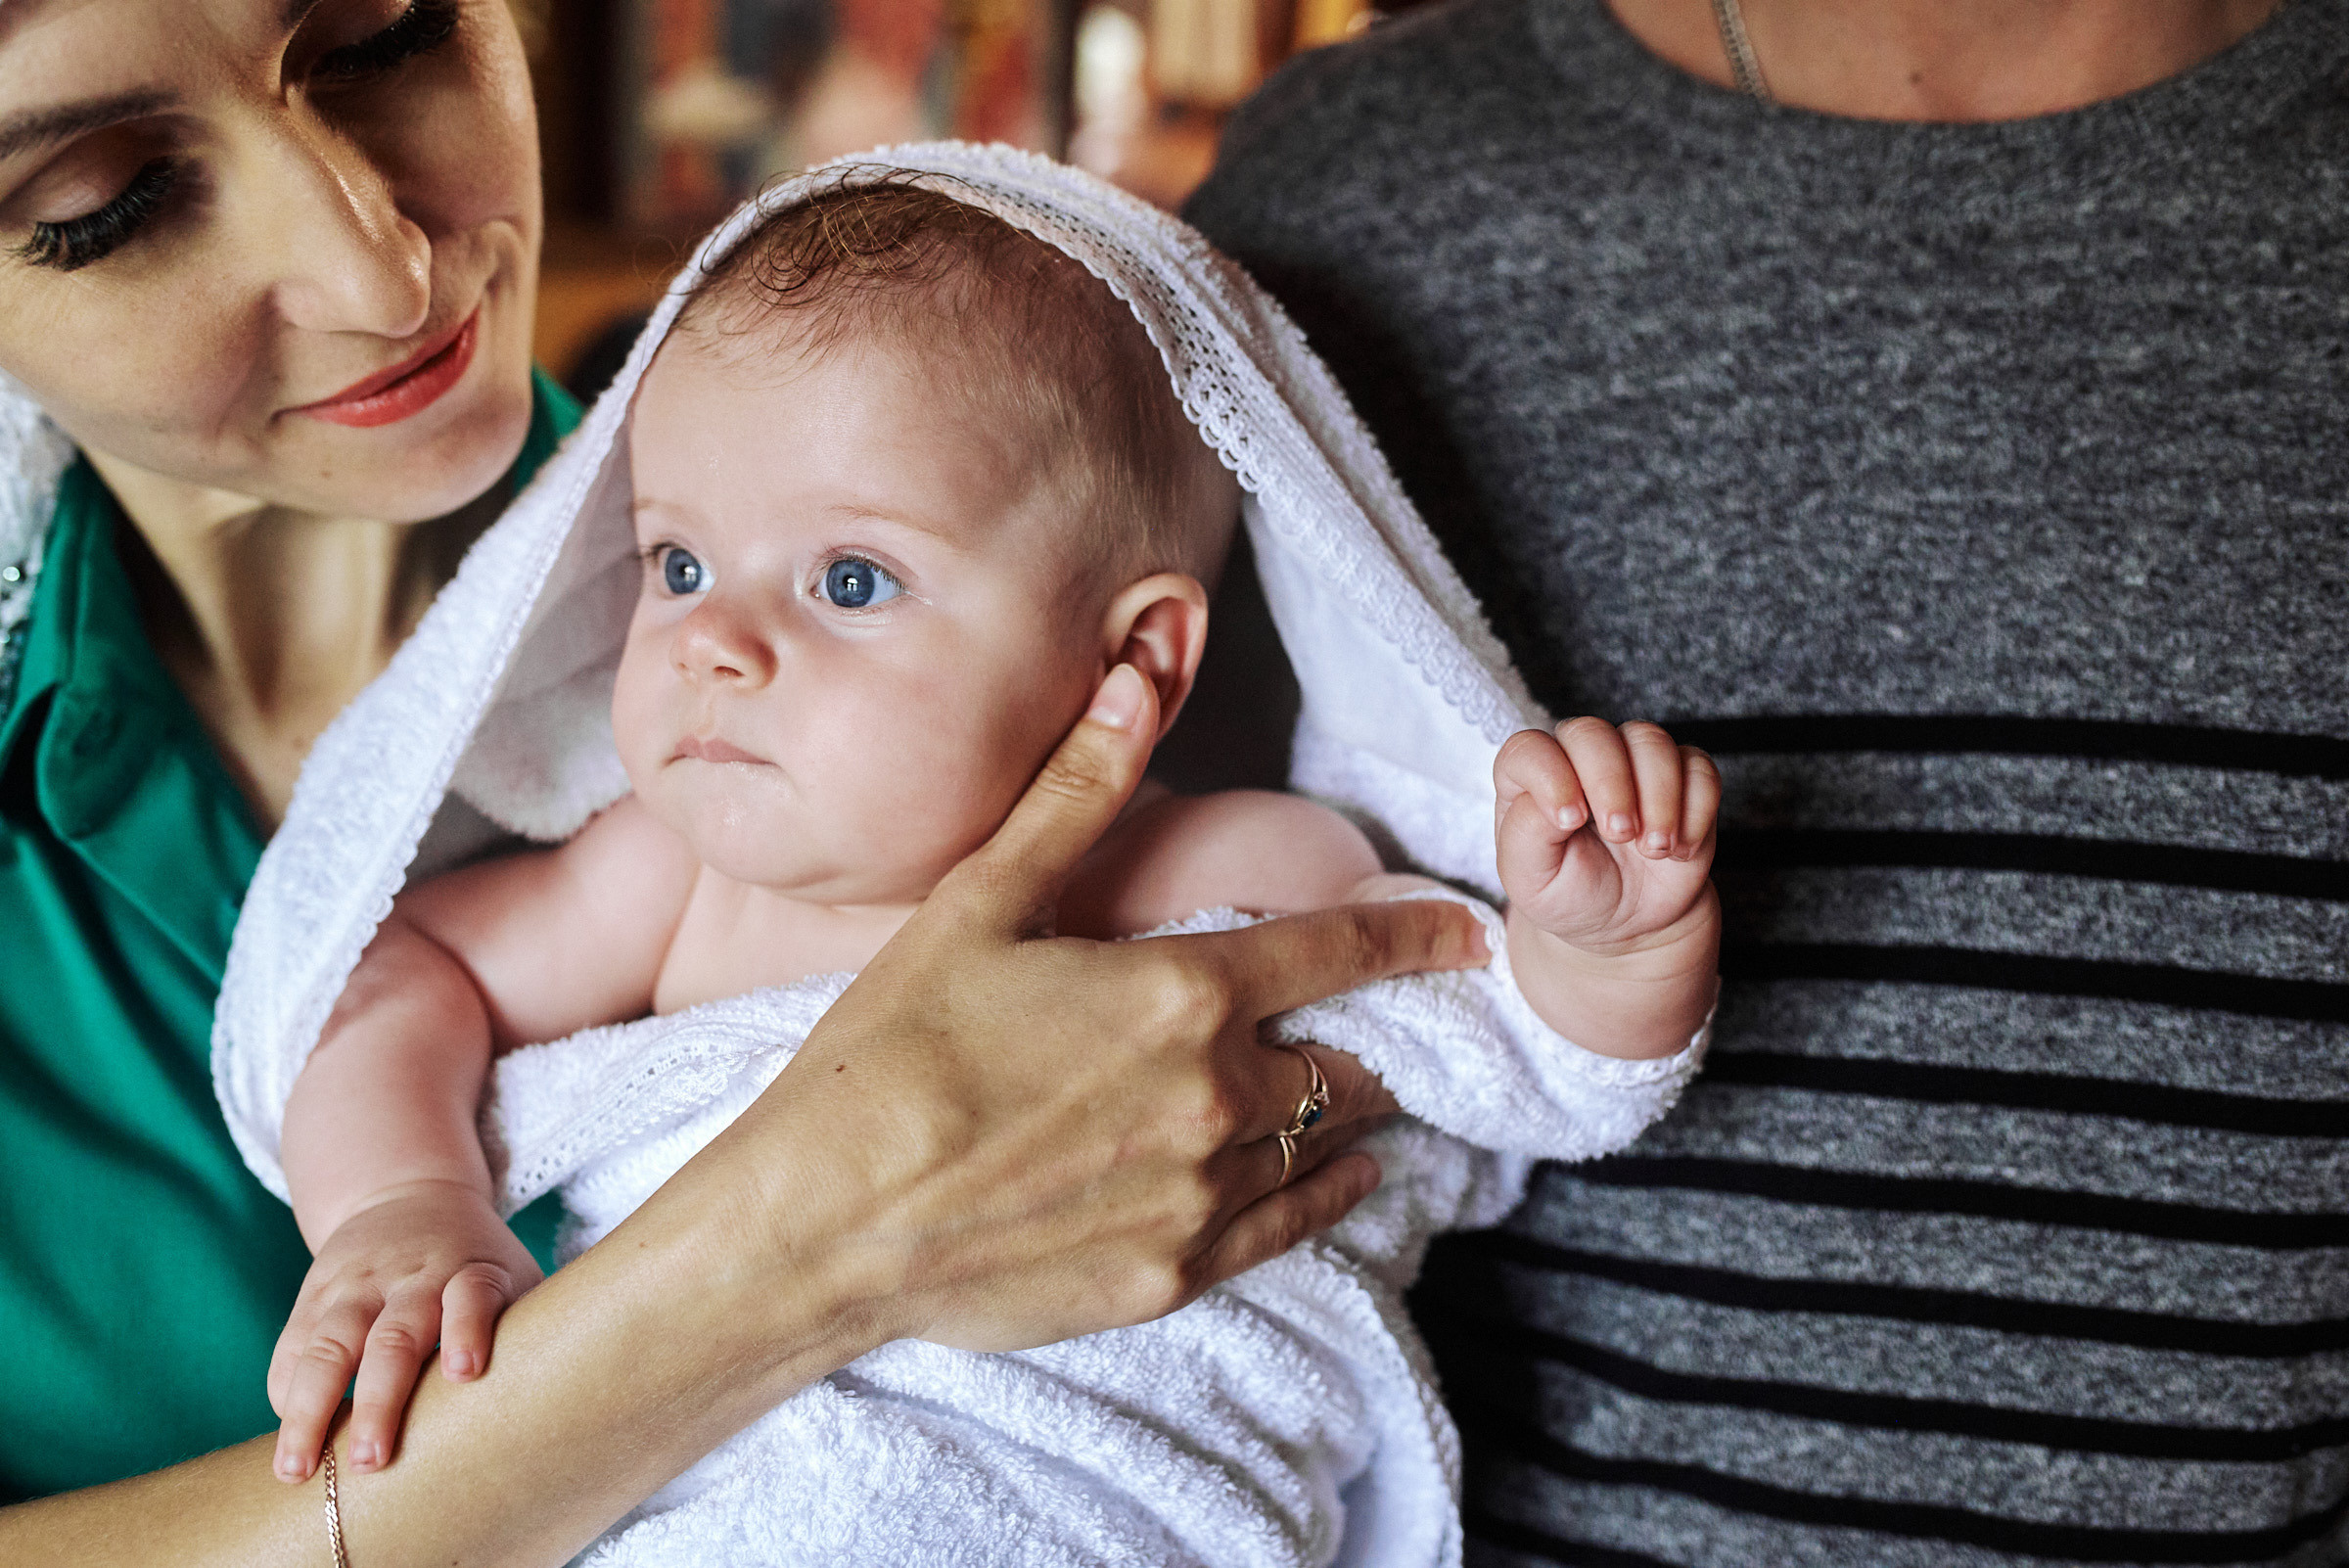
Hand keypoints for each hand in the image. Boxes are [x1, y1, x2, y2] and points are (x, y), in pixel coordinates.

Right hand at [268, 1179, 543, 1482]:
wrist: (412, 1194)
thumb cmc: (480, 1265)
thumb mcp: (513, 1278)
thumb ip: (527, 1333)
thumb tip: (548, 1418)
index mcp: (473, 1272)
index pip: (475, 1294)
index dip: (469, 1328)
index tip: (464, 1371)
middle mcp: (414, 1276)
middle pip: (395, 1336)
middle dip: (380, 1400)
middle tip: (371, 1461)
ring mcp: (359, 1283)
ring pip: (329, 1343)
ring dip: (310, 1408)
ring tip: (296, 1470)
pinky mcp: (317, 1292)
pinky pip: (293, 1343)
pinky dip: (286, 1390)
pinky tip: (288, 1435)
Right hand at [686, 664, 1487, 1367]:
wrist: (827, 1222)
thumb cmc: (890, 1049)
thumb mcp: (981, 901)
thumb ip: (1083, 790)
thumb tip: (1142, 666)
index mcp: (1181, 991)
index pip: (1343, 950)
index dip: (1416, 936)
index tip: (1465, 934)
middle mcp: (1214, 1096)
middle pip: (1350, 1060)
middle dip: (1380, 1038)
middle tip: (1398, 1026)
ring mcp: (1199, 1194)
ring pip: (1327, 1145)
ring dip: (1355, 1115)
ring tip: (1370, 1097)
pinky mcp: (1172, 1274)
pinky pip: (1293, 1228)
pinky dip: (1334, 1195)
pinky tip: (1353, 1180)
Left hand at [1494, 717, 1719, 954]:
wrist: (1625, 924)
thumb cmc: (1570, 895)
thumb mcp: (1531, 881)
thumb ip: (1527, 833)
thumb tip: (1559, 798)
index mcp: (1530, 779)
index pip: (1528, 749)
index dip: (1549, 776)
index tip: (1569, 821)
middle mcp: (1579, 760)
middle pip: (1592, 734)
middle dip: (1610, 783)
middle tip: (1619, 834)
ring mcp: (1633, 763)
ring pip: (1651, 741)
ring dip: (1658, 797)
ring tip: (1653, 848)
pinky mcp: (1682, 778)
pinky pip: (1699, 768)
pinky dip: (1696, 810)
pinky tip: (1679, 849)